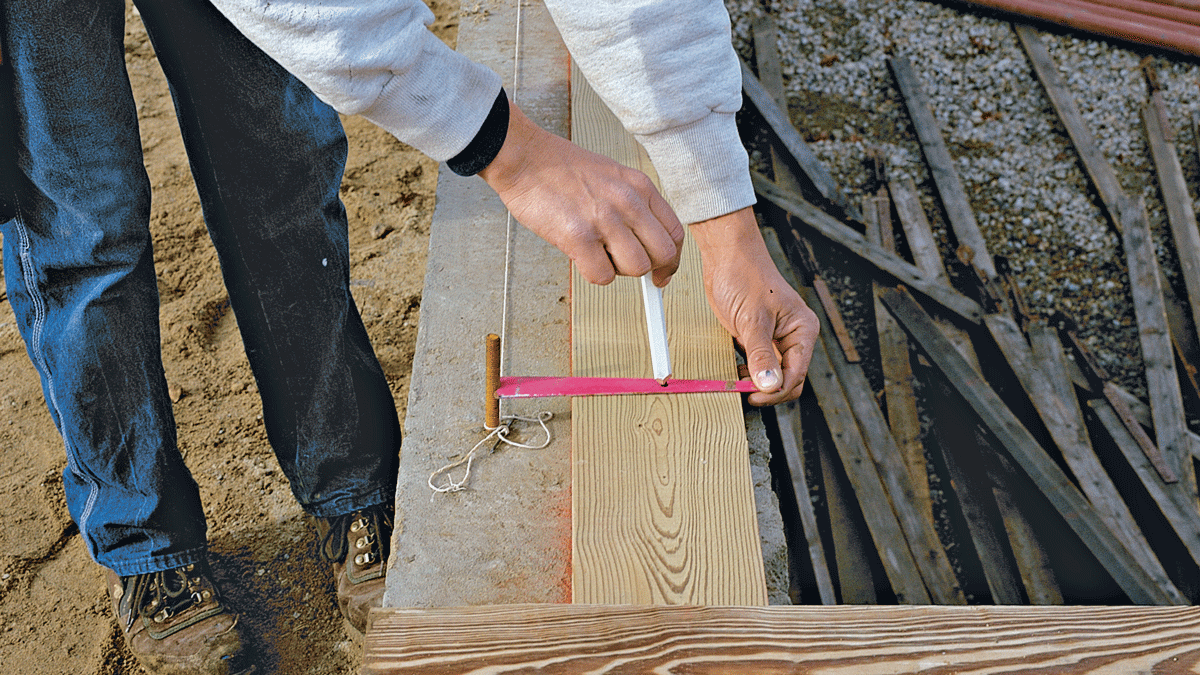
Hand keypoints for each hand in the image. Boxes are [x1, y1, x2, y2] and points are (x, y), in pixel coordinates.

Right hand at [478, 102, 684, 286]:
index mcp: (639, 186)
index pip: (675, 233)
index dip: (671, 260)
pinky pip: (602, 276)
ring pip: (637, 268)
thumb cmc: (560, 168)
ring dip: (619, 270)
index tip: (661, 271)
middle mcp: (628, 202)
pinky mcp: (579, 237)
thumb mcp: (611, 176)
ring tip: (597, 254)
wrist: (524, 157)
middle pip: (663, 254)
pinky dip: (593, 274)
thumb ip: (632, 206)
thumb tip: (643, 243)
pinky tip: (581, 256)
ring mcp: (605, 219)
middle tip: (628, 267)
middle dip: (649, 269)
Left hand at [691, 207, 817, 405]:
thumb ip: (760, 354)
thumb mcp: (752, 319)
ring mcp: (775, 338)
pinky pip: (758, 364)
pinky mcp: (758, 338)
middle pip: (787, 379)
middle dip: (768, 389)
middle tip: (742, 390)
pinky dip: (748, 372)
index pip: (796, 375)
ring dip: (756, 383)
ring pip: (772, 374)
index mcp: (803, 330)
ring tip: (735, 382)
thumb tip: (770, 385)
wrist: (727, 256)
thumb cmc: (745, 277)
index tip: (752, 395)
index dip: (776, 391)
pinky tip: (734, 371)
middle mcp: (793, 337)